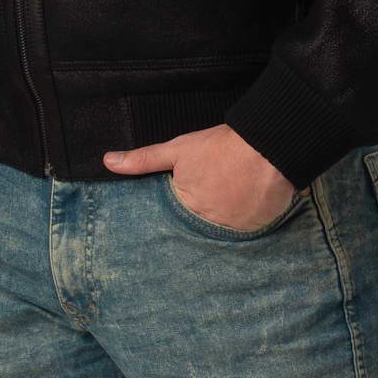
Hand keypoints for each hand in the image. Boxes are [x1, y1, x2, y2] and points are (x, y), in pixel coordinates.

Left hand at [104, 124, 296, 226]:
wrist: (268, 147)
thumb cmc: (222, 147)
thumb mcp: (178, 150)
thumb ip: (144, 160)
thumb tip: (109, 162)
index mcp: (186, 209)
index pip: (178, 217)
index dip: (185, 203)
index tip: (196, 192)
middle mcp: (209, 226)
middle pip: (202, 224)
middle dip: (206, 211)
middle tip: (218, 192)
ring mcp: (235, 231)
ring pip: (225, 228)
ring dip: (227, 216)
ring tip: (235, 195)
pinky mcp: (258, 229)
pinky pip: (249, 230)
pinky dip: (248, 218)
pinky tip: (250, 201)